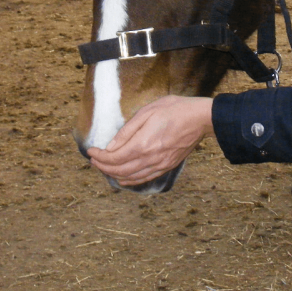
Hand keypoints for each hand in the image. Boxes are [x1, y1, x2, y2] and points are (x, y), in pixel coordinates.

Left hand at [88, 96, 213, 186]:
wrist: (201, 118)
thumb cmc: (174, 110)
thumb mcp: (147, 112)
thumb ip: (127, 131)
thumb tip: (110, 146)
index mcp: (143, 144)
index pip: (114, 158)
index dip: (99, 156)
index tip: (91, 151)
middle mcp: (150, 158)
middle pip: (120, 170)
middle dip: (103, 166)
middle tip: (93, 159)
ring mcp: (160, 165)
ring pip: (131, 177)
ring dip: (114, 174)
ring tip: (104, 167)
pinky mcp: (167, 166)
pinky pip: (144, 178)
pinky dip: (130, 180)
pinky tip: (123, 177)